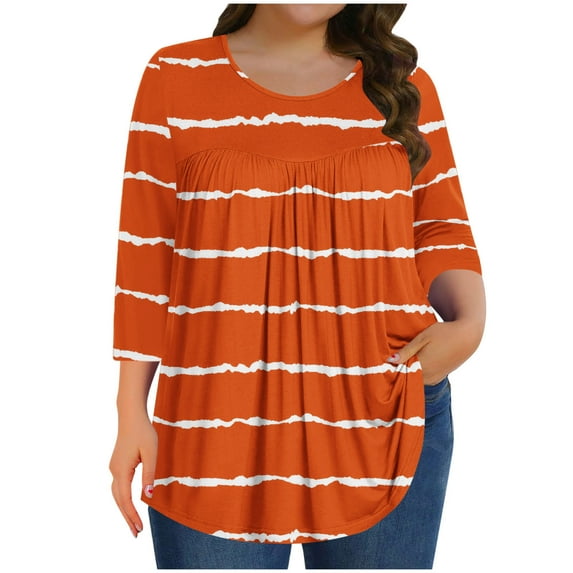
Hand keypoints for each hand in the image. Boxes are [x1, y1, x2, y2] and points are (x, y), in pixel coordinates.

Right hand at [109, 417, 156, 536]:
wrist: (131, 416)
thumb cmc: (143, 432)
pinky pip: (118, 487)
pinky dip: (122, 499)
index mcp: (122, 470)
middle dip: (127, 517)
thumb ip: (149, 474)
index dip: (132, 515)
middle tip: (136, 533)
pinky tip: (129, 504)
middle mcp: (114, 471)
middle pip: (118, 500)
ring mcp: (113, 468)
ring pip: (116, 494)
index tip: (139, 528)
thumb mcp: (151, 452)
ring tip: (133, 523)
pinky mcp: (117, 464)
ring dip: (124, 509)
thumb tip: (148, 496)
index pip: (125, 499)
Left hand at [387, 319, 481, 385]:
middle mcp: (429, 376)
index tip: (380, 365)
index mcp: (423, 366)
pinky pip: (422, 380)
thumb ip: (407, 351)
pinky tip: (410, 366)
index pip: (400, 374)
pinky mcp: (439, 378)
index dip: (390, 370)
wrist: (467, 337)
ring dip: (407, 374)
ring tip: (397, 364)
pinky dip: (416, 375)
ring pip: (414, 380)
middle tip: (386, 364)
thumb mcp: (423, 338)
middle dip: (397, 372)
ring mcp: (435, 379)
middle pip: (406, 379)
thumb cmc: (443, 333)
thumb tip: (390, 361)